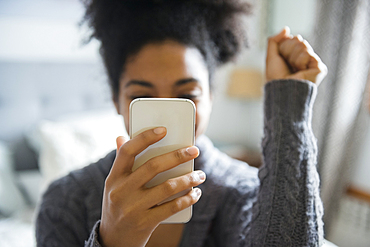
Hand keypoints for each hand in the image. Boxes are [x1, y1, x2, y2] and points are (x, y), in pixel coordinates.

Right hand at [99, 127, 204, 246]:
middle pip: (152, 167)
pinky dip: (187, 199)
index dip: (145, 138)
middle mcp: (121, 191)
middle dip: (177, 156)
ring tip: (200, 175)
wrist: (112, 241)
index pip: (128, 151)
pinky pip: (172, 207)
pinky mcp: (145, 223)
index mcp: (114, 177)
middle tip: (194, 150)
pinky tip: (195, 193)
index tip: (164, 130)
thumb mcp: (113, 185)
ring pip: (166, 187)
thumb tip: (122, 138)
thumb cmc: (117, 205)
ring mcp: (132, 208)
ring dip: (188, 179)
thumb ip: (120, 162)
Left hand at [265, 26, 326, 84]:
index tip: (282, 61)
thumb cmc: (275, 78)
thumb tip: (286, 29)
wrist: (281, 90)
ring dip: (293, 58)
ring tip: (294, 70)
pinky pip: (307, 54)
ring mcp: (314, 63)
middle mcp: (306, 59)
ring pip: (303, 45)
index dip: (284, 47)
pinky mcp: (320, 68)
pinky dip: (300, 62)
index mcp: (296, 56)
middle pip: (298, 39)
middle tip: (288, 66)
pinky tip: (301, 72)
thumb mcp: (271, 56)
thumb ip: (274, 41)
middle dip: (288, 51)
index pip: (293, 38)